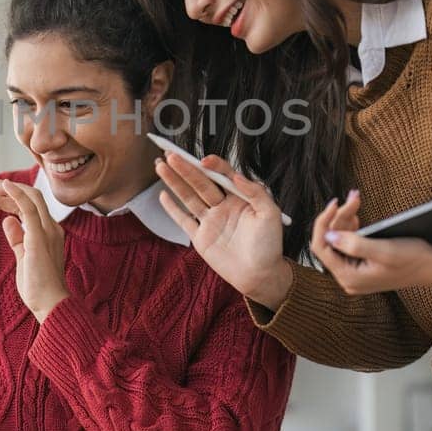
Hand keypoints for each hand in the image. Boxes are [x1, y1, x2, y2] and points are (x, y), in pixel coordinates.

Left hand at [0, 178, 69, 321]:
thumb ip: (17, 239)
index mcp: (48, 233)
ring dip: (6, 189)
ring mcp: (47, 231)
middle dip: (6, 187)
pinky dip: (16, 194)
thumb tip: (7, 221)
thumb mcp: (23, 259)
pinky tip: (4, 186)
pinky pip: (29, 208)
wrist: (51, 305)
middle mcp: (51, 228)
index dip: (9, 197)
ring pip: (29, 198)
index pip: (29, 206)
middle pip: (30, 196)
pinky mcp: (39, 238)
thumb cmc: (38, 288)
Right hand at [155, 152, 292, 309]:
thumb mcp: (271, 214)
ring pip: (189, 196)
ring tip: (160, 165)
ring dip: (174, 181)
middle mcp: (223, 205)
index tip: (204, 161)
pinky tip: (163, 195)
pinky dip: (172, 209)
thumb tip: (237, 176)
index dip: (214, 166)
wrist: (260, 276)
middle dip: (185, 168)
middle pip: (201, 182)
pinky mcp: (200, 237)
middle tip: (171, 154)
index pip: (223, 175)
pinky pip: (183, 220)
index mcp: (239, 197)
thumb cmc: (269, 246)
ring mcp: (210, 221)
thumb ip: (256, 192)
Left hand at [312, 191, 431, 294]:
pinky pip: (348, 244)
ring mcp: (354, 273)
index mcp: (349, 277)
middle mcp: (348, 278)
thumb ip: (354, 245)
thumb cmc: (413, 259)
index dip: (324, 223)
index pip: (322, 248)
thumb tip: (328, 236)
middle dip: (339, 217)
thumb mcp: (383, 250)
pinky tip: (356, 217)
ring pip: (339, 240)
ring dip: (345, 219)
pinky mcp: (361, 265)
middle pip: (330, 242)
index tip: (334, 204)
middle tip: (354, 197)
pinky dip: (351, 228)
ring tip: (356, 200)